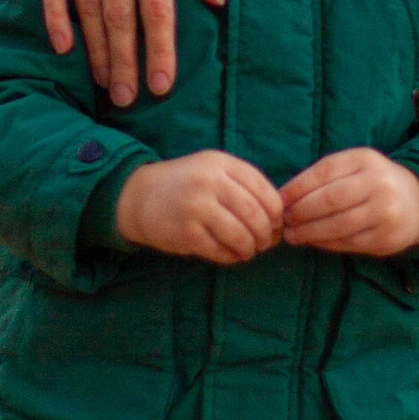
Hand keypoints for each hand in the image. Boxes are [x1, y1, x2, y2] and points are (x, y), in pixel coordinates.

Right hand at [41, 0, 224, 106]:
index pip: (158, 4)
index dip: (160, 49)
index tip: (162, 84)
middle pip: (120, 12)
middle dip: (125, 60)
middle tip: (127, 99)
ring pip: (87, 1)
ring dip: (95, 46)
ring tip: (102, 81)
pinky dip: (56, 14)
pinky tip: (64, 45)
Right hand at [114, 152, 284, 264]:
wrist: (141, 196)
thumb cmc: (186, 185)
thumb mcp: (213, 170)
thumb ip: (242, 185)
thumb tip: (277, 216)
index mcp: (221, 163)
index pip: (262, 188)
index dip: (275, 210)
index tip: (276, 222)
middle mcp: (210, 181)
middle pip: (254, 213)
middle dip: (265, 233)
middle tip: (265, 242)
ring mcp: (197, 207)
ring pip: (240, 234)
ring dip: (250, 247)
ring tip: (249, 250)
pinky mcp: (186, 232)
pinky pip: (220, 250)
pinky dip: (231, 256)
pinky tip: (231, 254)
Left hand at [279, 149, 418, 256]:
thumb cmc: (374, 181)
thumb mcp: (355, 167)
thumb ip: (323, 177)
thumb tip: (284, 197)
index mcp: (365, 160)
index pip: (325, 171)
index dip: (298, 187)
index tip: (279, 200)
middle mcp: (378, 184)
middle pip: (329, 200)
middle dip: (300, 212)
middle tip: (284, 221)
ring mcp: (385, 213)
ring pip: (338, 225)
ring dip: (309, 232)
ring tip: (292, 235)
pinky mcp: (386, 239)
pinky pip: (348, 243)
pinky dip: (326, 243)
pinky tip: (313, 241)